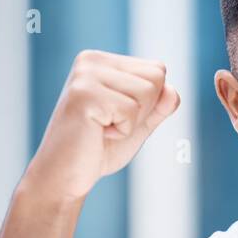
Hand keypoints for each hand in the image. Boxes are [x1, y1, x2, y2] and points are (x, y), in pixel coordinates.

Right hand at [24, 50, 179, 198]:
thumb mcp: (137, 124)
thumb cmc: (98, 150)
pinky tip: (96, 134)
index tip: (118, 117)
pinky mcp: (84, 94)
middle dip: (143, 111)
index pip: (157, 70)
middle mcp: (91, 60)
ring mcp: (86, 75)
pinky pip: (131, 111)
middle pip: (156, 77)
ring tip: (102, 128)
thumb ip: (158, 106)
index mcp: (102, 61)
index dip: (149, 104)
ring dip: (132, 122)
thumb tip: (173, 91)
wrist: (64, 177)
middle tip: (110, 125)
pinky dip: (122, 132)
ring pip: (148, 92)